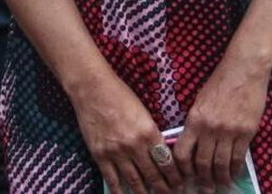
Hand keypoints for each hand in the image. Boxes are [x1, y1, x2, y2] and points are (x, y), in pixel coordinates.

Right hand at [71, 74, 177, 193]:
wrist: (91, 88)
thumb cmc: (119, 95)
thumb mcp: (143, 113)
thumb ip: (152, 135)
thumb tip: (160, 155)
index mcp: (149, 133)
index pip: (167, 164)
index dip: (176, 178)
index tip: (180, 185)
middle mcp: (134, 146)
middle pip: (153, 176)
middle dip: (164, 190)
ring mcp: (116, 152)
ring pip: (134, 181)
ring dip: (144, 193)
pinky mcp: (99, 154)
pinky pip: (112, 178)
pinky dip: (120, 190)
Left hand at [174, 58, 267, 191]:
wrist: (243, 72)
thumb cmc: (218, 84)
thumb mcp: (199, 102)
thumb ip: (195, 123)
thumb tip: (192, 144)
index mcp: (194, 120)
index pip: (183, 151)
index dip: (183, 168)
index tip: (185, 176)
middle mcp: (210, 128)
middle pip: (204, 162)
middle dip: (203, 179)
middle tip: (205, 189)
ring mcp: (229, 131)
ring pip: (222, 163)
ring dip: (220, 178)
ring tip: (220, 186)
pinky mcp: (246, 132)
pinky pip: (239, 157)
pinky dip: (235, 169)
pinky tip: (234, 175)